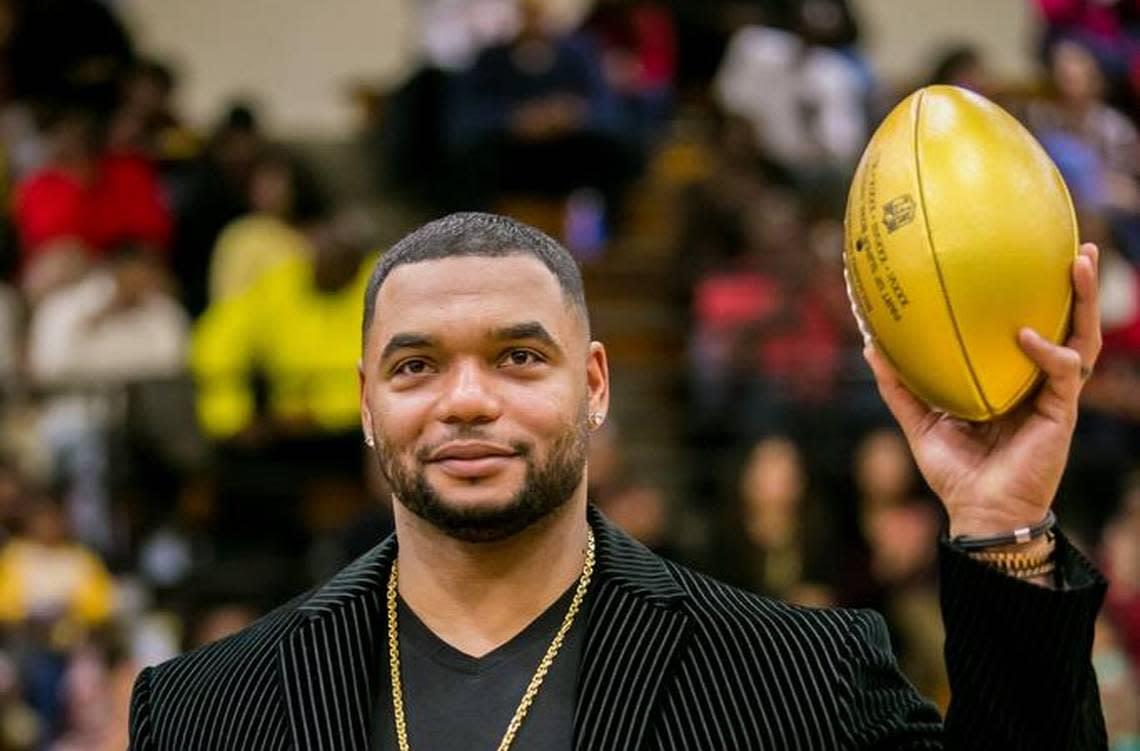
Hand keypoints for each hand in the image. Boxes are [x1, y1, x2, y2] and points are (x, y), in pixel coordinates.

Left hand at [863, 243, 1101, 536]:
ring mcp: (1052, 396)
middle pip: (1067, 325)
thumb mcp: (919, 422)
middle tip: (1076, 246)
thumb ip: (898, 385)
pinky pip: (1064, 374)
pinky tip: (1028, 337)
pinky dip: (1047, 352)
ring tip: (1081, 264)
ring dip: (1086, 302)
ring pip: (1082, 339)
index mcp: (1011, 380)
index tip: (1022, 256)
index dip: (1032, 297)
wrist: (978, 512)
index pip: (1030, 328)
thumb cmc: (955, 472)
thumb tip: (869, 344)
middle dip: (1078, 287)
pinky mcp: (1059, 414)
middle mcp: (1037, 382)